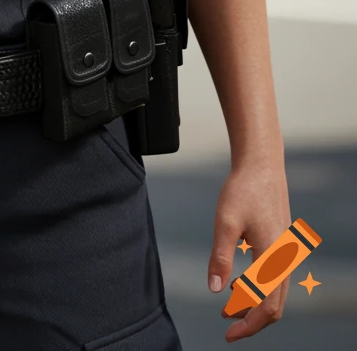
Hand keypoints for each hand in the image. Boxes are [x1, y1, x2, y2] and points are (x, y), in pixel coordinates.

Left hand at [207, 157, 291, 341]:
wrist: (262, 164)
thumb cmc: (243, 190)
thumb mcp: (225, 222)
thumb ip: (220, 256)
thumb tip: (213, 289)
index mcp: (274, 258)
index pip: (267, 307)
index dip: (249, 325)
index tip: (228, 335)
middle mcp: (284, 259)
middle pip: (275, 305)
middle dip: (251, 320)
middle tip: (226, 327)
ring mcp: (285, 252)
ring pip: (275, 292)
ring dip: (253, 304)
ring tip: (226, 309)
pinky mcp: (280, 245)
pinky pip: (273, 277)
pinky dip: (257, 288)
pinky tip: (237, 284)